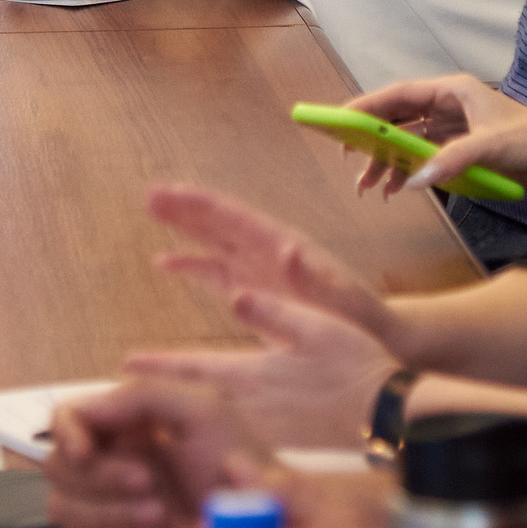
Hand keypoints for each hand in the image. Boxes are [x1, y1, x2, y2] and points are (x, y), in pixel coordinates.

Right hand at [45, 378, 273, 527]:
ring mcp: (107, 504)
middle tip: (148, 485)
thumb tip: (86, 408)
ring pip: (62, 506)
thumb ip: (145, 393)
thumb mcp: (203, 411)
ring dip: (106, 512)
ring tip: (159, 516)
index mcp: (127, 424)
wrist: (258, 520)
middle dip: (100, 478)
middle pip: (56, 464)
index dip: (66, 432)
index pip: (67, 417)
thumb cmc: (239, 463)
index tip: (84, 452)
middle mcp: (111, 460)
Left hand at [122, 290, 398, 448]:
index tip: (126, 364)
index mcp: (253, 375)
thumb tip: (236, 292)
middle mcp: (251, 405)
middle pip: (198, 392)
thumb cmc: (356, 369)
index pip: (193, 368)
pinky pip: (244, 422)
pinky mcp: (282, 438)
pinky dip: (228, 412)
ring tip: (173, 390)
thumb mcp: (316, 328)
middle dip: (167, 381)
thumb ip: (273, 312)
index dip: (158, 364)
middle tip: (131, 381)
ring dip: (197, 396)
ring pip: (219, 407)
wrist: (390, 417)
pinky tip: (233, 409)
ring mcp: (266, 426)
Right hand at [146, 184, 397, 350]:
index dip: (202, 205)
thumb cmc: (358, 318)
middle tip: (149, 192)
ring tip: (151, 211)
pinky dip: (191, 266)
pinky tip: (165, 262)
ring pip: (214, 243)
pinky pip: (217, 274)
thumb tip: (287, 248)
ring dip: (184, 228)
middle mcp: (268, 253)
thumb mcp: (339, 299)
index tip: (170, 191)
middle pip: (220, 223)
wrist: (376, 337)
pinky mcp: (258, 293)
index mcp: (284, 248)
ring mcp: (261, 271)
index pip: (236, 220)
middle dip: (186, 207)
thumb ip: (312, 276)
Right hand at [339, 76, 526, 199]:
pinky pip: (423, 160)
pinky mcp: (461, 152)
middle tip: (349, 160)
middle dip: (372, 139)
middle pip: (398, 119)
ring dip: (387, 162)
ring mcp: (453, 131)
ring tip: (367, 186)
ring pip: (407, 142)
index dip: (368, 104)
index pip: (400, 94)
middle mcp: (449, 107)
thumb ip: (451, 160)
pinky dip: (407, 173)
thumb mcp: (491, 146)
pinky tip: (396, 190)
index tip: (341, 119)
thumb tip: (413, 180)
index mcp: (454, 91)